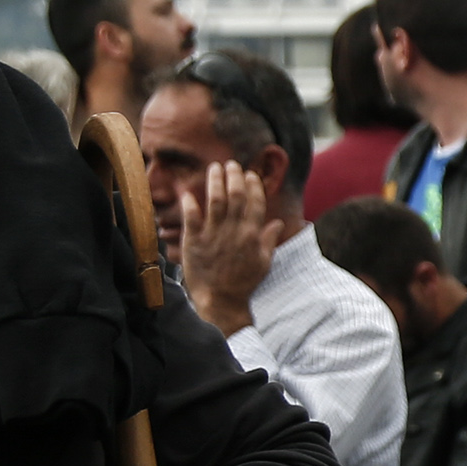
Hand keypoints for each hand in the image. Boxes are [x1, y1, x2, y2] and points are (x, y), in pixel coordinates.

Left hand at [177, 162, 276, 334]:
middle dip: (234, 176)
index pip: (255, 203)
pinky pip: (191, 218)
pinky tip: (187, 192)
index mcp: (252, 235)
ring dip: (215, 181)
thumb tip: (279, 223)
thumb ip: (268, 240)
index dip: (253, 186)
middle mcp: (234, 231)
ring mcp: (213, 235)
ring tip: (215, 168)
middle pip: (236, 196)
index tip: (250, 175)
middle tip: (231, 164)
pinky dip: (189, 203)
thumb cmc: (243, 283)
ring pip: (215, 201)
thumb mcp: (263, 263)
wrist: (221, 301)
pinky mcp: (194, 242)